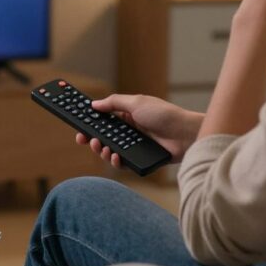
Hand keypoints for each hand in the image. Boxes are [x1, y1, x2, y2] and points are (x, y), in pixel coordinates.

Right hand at [75, 94, 202, 168]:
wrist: (186, 134)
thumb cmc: (165, 115)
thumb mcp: (137, 102)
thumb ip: (114, 103)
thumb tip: (94, 104)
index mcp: (127, 116)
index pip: (103, 121)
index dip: (90, 124)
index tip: (78, 127)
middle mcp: (129, 132)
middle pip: (104, 138)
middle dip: (93, 140)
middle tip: (86, 140)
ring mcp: (134, 146)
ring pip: (111, 152)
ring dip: (103, 151)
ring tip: (103, 148)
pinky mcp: (141, 160)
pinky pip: (123, 163)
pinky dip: (116, 162)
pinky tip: (116, 157)